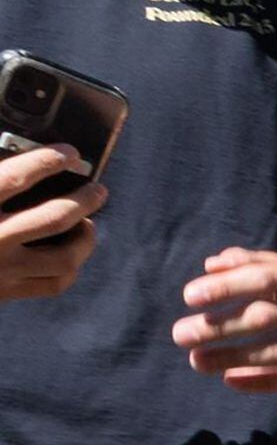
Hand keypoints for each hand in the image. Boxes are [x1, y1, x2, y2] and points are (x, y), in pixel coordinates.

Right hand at [0, 146, 102, 300]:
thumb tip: (13, 157)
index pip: (14, 178)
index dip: (45, 161)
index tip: (69, 153)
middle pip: (53, 218)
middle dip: (83, 200)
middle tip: (98, 190)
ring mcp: (2, 270)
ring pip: (64, 258)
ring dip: (85, 239)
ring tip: (88, 222)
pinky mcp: (7, 292)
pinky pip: (54, 284)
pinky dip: (70, 268)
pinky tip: (72, 253)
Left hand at [173, 248, 276, 393]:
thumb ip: (255, 264)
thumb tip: (210, 265)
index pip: (264, 279)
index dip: (227, 288)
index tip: (190, 297)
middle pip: (267, 317)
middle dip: (221, 326)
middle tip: (180, 334)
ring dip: (233, 357)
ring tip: (197, 362)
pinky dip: (261, 381)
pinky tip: (230, 380)